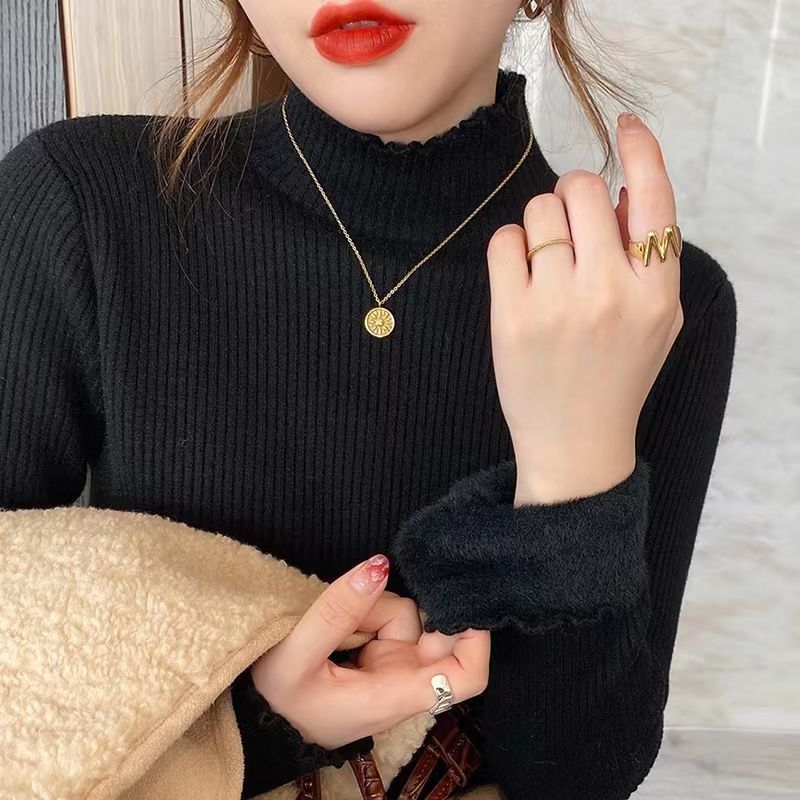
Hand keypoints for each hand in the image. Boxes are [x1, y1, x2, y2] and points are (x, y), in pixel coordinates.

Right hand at [250, 553, 489, 748]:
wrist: (263, 718)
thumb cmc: (278, 701)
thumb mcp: (295, 656)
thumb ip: (337, 610)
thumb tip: (380, 566)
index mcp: (395, 694)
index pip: (465, 677)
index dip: (475, 639)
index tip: (460, 603)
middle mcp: (404, 681)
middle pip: (439, 636)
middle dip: (407, 609)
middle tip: (371, 597)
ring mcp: (393, 664)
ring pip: (407, 615)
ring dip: (373, 607)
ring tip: (336, 622)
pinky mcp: (379, 651)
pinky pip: (385, 614)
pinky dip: (364, 610)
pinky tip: (339, 623)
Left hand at [486, 112, 683, 502]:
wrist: (576, 442)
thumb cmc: (618, 376)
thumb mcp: (660, 321)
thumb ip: (652, 257)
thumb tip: (624, 192)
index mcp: (656, 291)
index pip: (654, 197)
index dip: (641, 150)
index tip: (626, 127)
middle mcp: (609, 291)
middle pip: (581, 190)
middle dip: (573, 196)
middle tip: (571, 224)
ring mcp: (556, 304)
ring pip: (538, 210)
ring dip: (541, 223)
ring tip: (547, 261)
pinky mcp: (511, 316)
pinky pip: (503, 241)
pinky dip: (510, 247)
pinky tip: (521, 276)